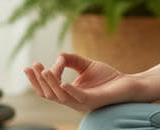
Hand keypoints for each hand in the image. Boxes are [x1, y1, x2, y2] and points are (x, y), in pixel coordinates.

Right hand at [23, 52, 140, 112]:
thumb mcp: (86, 65)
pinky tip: (63, 83)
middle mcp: (73, 101)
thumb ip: (72, 60)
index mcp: (69, 94)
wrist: (129, 84)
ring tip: (44, 70)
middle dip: (39, 81)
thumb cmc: (108, 77)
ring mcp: (83, 102)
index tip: (30, 66)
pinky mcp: (94, 101)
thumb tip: (58, 56)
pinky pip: (78, 98)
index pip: (47, 89)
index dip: (36, 80)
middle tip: (34, 66)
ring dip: (51, 84)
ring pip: (61, 97)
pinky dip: (70, 91)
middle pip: (49, 94)